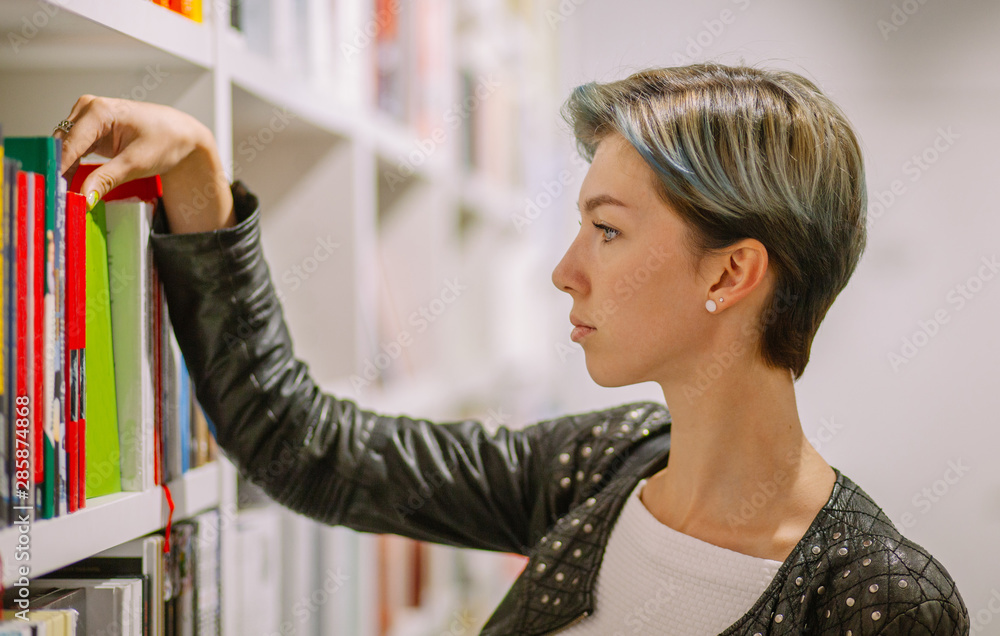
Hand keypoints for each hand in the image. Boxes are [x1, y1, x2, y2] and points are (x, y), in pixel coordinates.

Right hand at [54, 95, 234, 232]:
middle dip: (57, 172)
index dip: (57, 170)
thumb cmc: (165, 141)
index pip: (68, 145)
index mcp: (98, 111)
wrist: (181, 134)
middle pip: (61, 145)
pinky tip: (70, 185)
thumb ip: (106, 179)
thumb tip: (83, 198)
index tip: (51, 192)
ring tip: (60, 195)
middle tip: (55, 199)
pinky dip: (72, 167)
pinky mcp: (91, 130)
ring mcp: (87, 118)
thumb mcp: (136, 164)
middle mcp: (87, 109)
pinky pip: (73, 150)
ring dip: (62, 170)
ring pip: (64, 148)